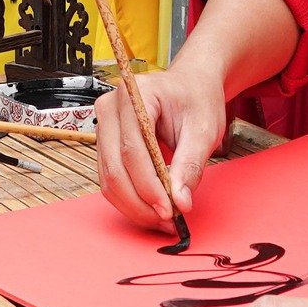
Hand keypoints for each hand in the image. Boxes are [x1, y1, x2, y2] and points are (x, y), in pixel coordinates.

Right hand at [94, 64, 226, 230]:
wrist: (191, 85)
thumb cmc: (197, 99)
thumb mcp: (204, 129)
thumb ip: (190, 164)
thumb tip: (180, 201)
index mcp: (133, 95)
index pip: (132, 149)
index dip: (148, 185)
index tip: (169, 209)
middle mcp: (109, 109)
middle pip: (114, 167)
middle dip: (140, 202)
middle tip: (167, 221)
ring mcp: (103, 126)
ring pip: (108, 178)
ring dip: (133, 206)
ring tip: (162, 219)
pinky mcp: (106, 143)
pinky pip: (111, 178)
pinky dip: (130, 199)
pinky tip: (152, 208)